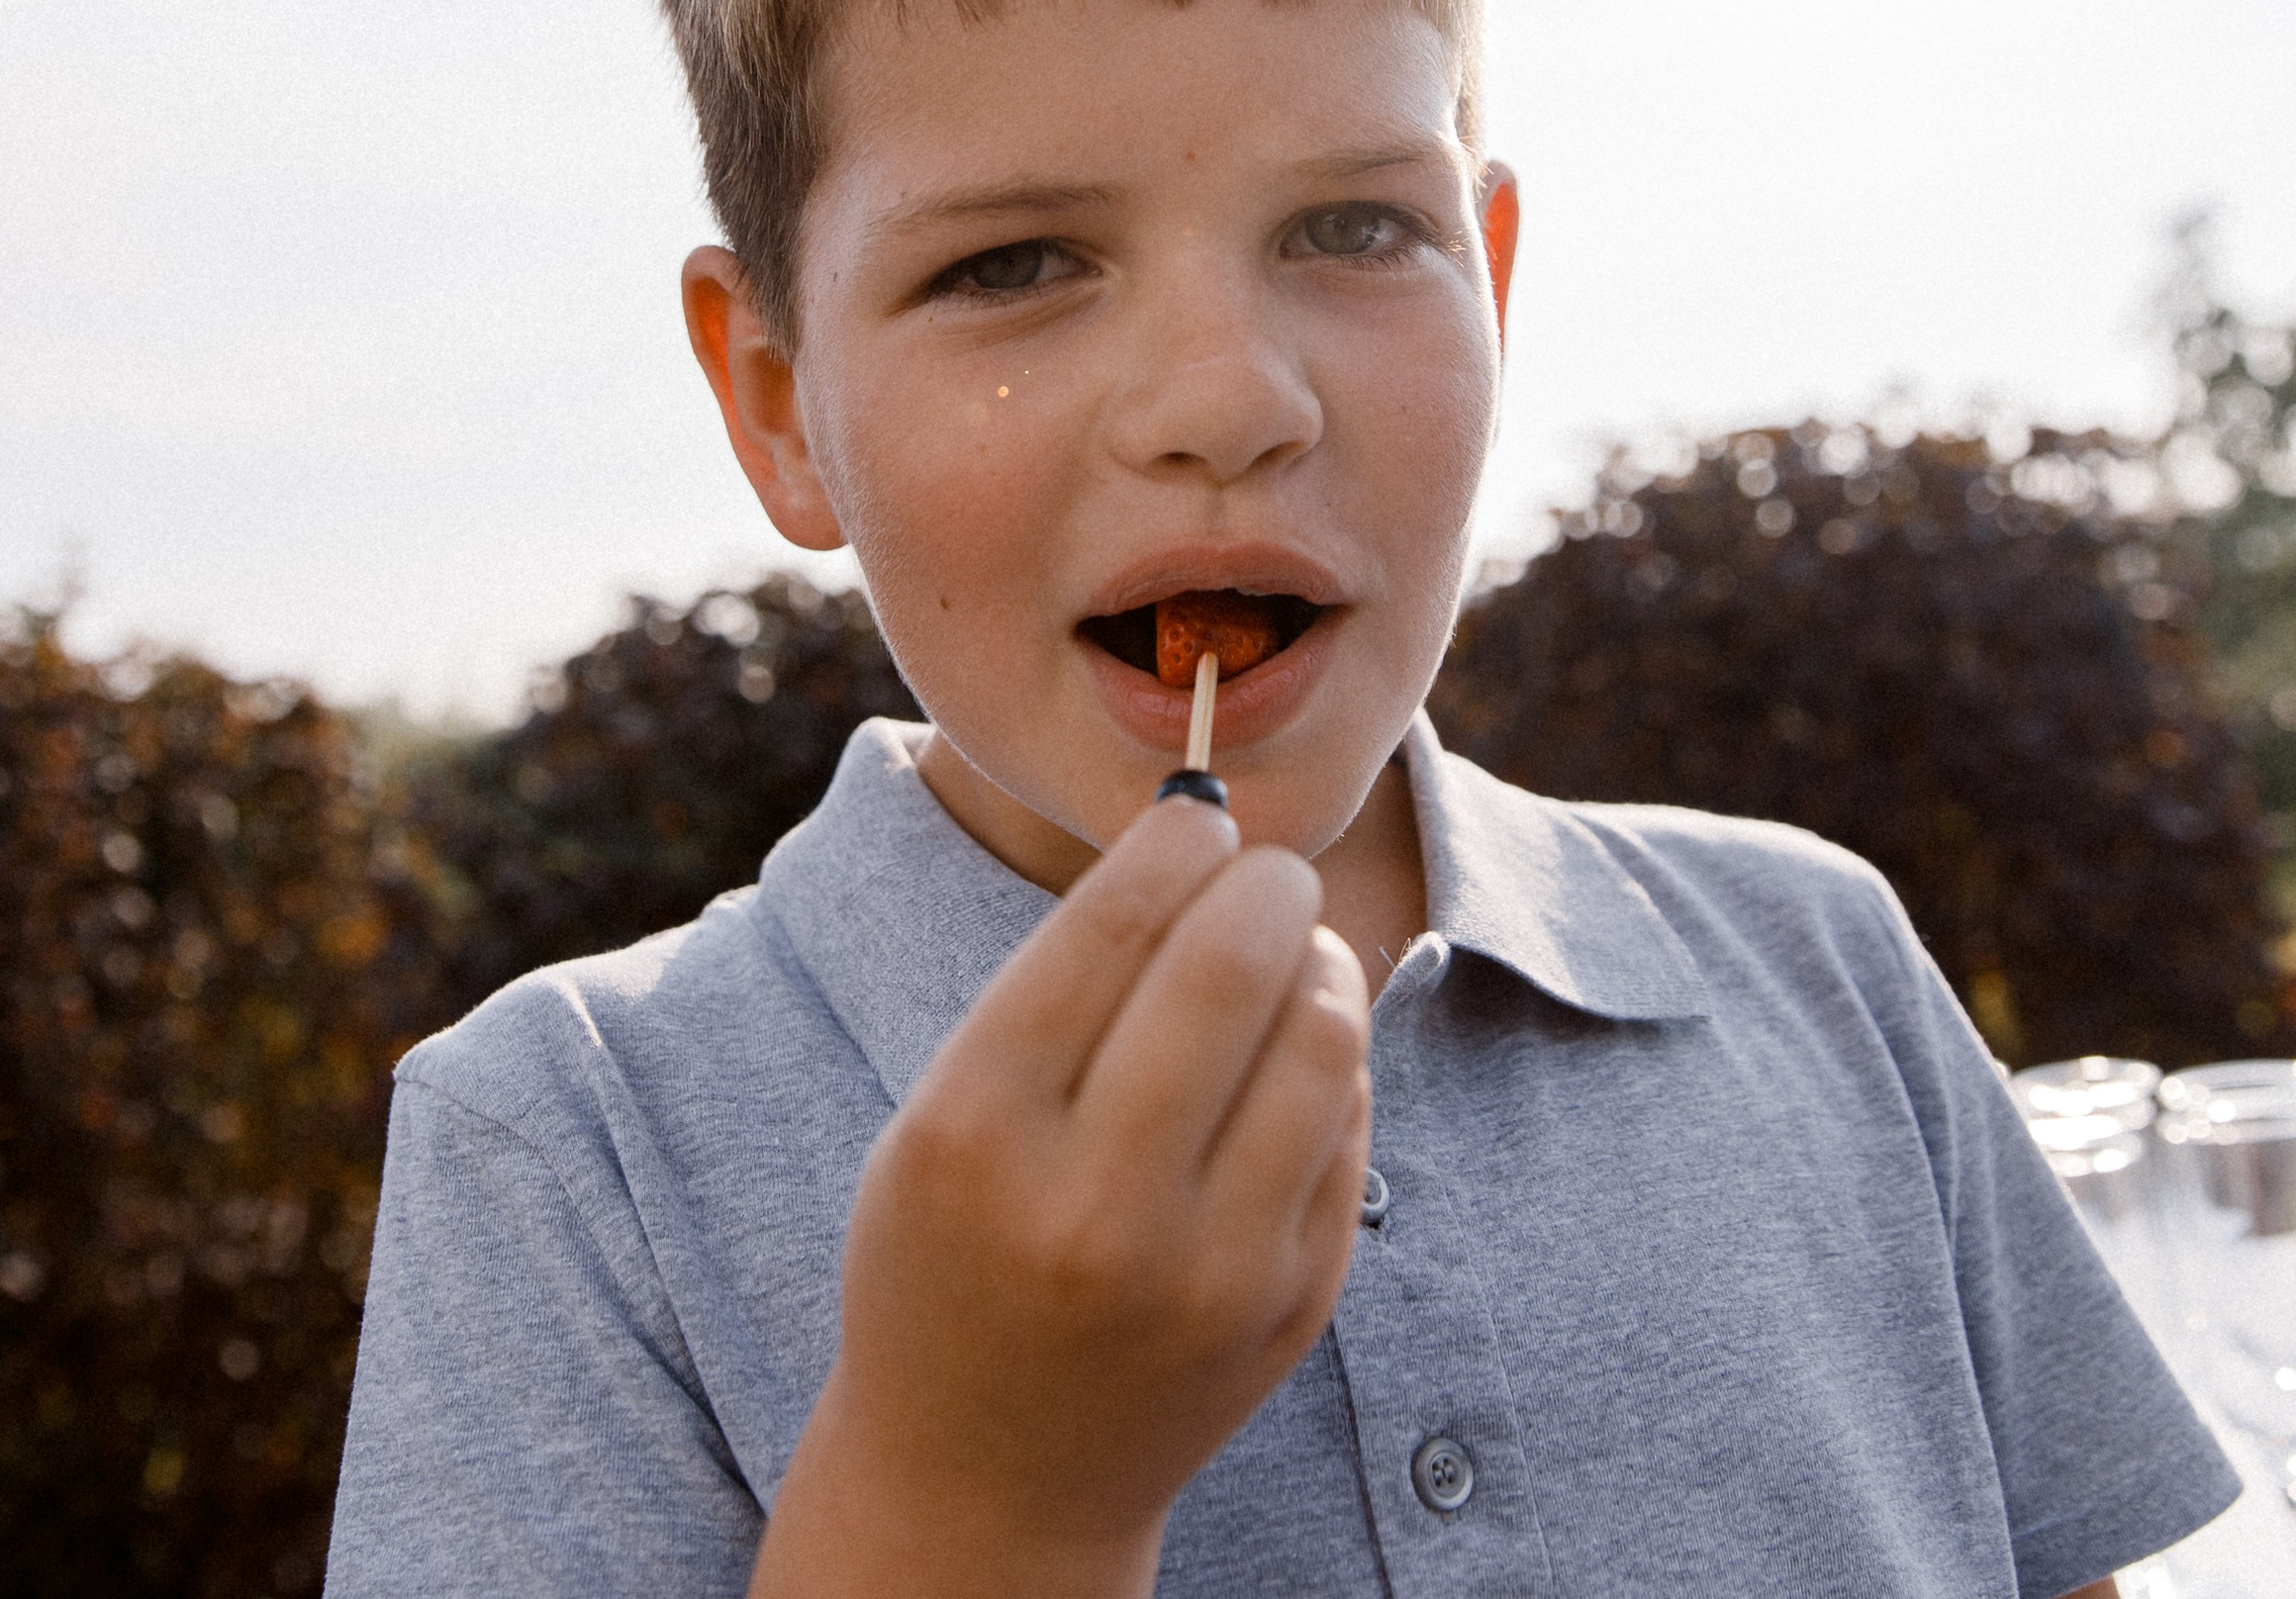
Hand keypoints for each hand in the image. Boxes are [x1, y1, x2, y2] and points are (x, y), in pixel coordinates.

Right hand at [752, 793, 1371, 1597]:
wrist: (989, 1474)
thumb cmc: (958, 1242)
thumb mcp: (946, 1109)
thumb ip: (1063, 984)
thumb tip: (1208, 834)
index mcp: (977, 1132)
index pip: (1111, 926)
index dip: (1178, 845)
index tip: (1199, 821)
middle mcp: (1094, 1206)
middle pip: (1233, 965)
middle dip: (1269, 884)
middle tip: (1268, 873)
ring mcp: (1207, 1269)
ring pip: (1322, 1037)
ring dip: (1321, 959)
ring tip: (1293, 953)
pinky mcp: (1292, 1306)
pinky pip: (1350, 1123)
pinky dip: (1333, 1059)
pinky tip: (1291, 1058)